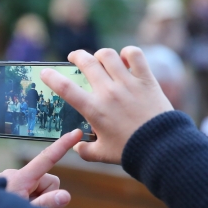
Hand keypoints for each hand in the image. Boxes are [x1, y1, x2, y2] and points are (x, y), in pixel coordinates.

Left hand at [0, 129, 82, 207]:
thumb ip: (46, 204)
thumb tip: (66, 195)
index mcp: (20, 178)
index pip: (46, 158)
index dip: (63, 145)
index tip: (76, 133)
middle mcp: (16, 174)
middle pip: (50, 181)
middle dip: (47, 197)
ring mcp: (13, 180)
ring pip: (43, 188)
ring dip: (40, 201)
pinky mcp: (11, 186)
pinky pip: (32, 190)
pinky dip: (33, 201)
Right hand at [41, 46, 172, 164]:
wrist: (161, 147)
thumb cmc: (130, 151)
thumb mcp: (102, 154)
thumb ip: (84, 151)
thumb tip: (75, 146)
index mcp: (94, 109)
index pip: (66, 88)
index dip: (52, 77)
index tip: (45, 72)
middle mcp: (108, 92)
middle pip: (86, 63)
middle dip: (76, 56)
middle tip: (74, 57)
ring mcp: (127, 83)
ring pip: (107, 55)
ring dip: (100, 54)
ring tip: (99, 58)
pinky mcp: (146, 79)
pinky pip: (135, 55)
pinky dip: (128, 52)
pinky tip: (125, 58)